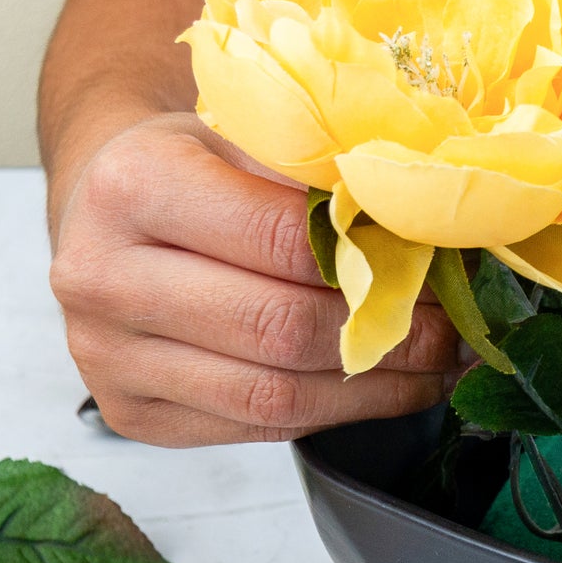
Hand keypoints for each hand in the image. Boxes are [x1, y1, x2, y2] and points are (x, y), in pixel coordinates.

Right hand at [48, 113, 460, 446]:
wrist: (105, 211)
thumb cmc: (191, 166)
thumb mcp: (247, 135)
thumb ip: (321, 176)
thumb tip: (431, 226)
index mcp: (133, 186)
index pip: (283, 241)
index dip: (377, 261)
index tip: (444, 266)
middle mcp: (102, 278)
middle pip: (280, 328)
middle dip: (389, 335)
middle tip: (459, 329)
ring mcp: (108, 358)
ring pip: (275, 396)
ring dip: (376, 388)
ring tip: (438, 366)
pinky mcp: (134, 416)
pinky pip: (260, 427)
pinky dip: (338, 412)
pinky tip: (385, 387)